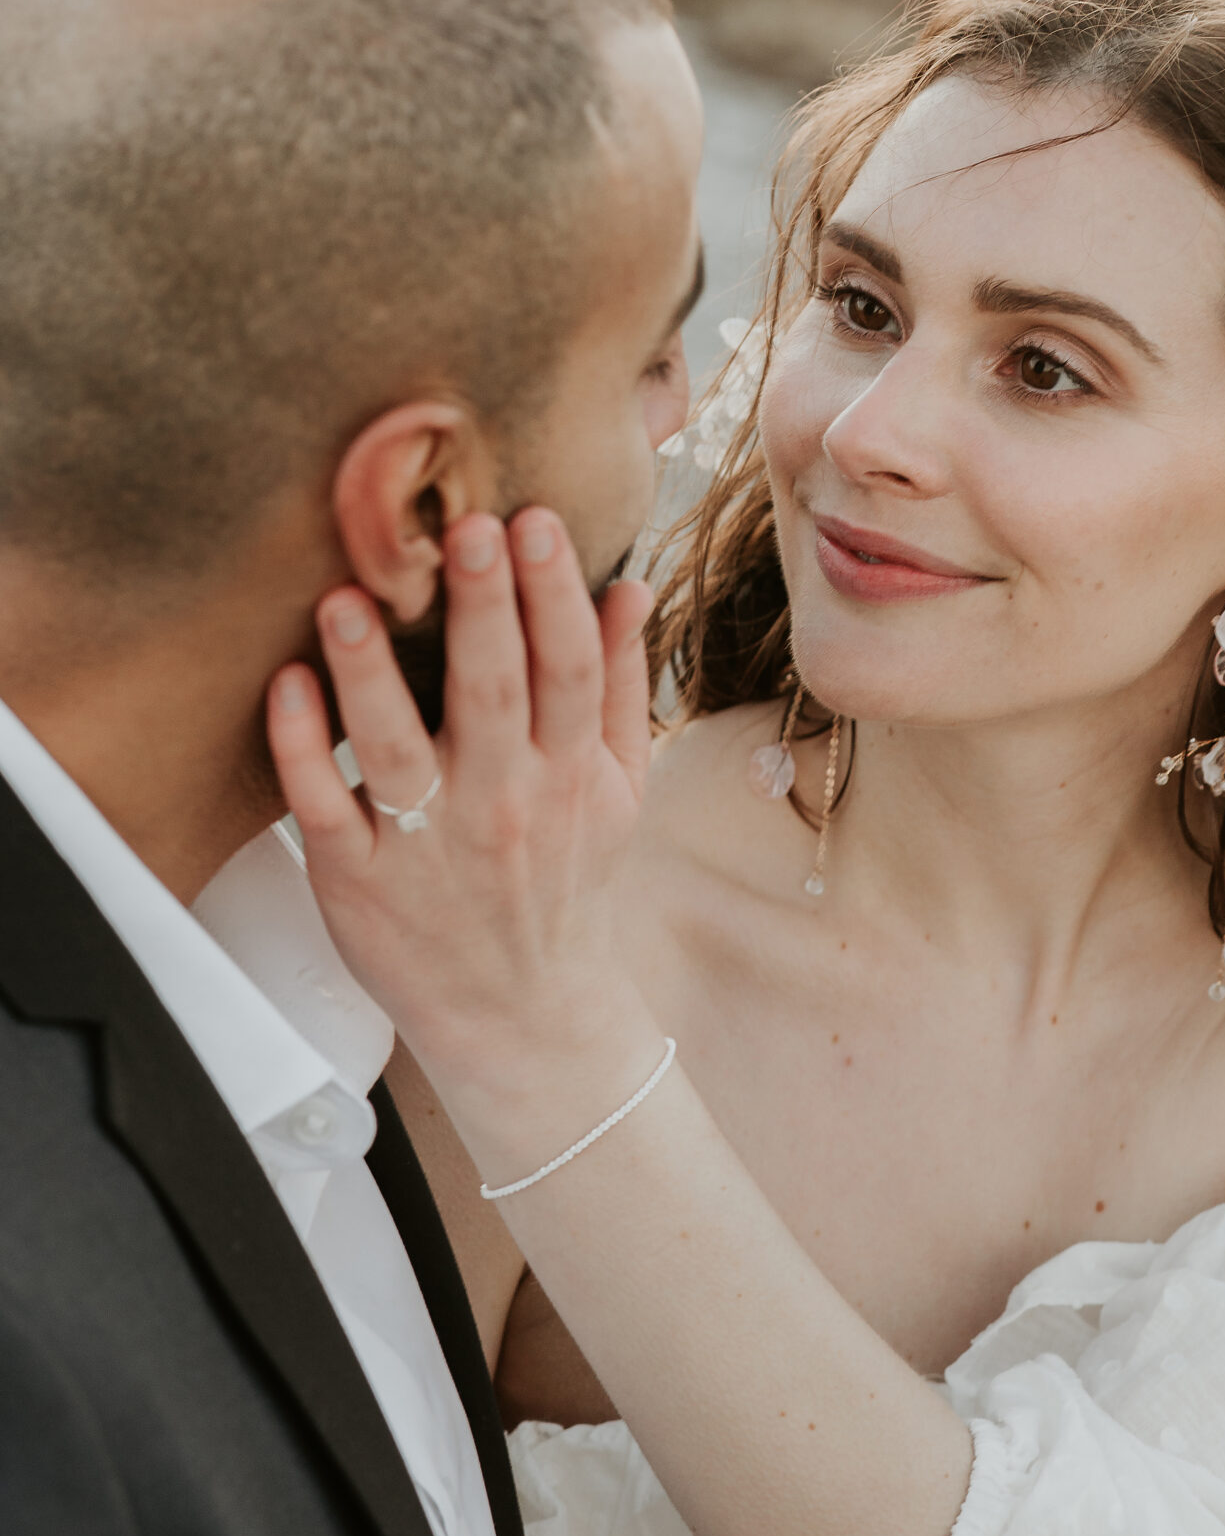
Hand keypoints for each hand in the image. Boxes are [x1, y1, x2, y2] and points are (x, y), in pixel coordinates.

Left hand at [267, 509, 660, 1144]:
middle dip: (482, 606)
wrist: (522, 1013)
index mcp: (569, 773)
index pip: (569, 670)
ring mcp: (427, 842)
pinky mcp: (356, 878)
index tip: (536, 522)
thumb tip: (626, 585)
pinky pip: (322, 806)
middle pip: (492, 692)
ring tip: (347, 597)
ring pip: (396, 746)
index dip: (555, 594)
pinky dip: (303, 746)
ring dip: (370, 669)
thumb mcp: (620, 789)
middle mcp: (502, 802)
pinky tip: (286, 684)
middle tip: (465, 525)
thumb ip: (621, 685)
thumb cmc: (565, 883)